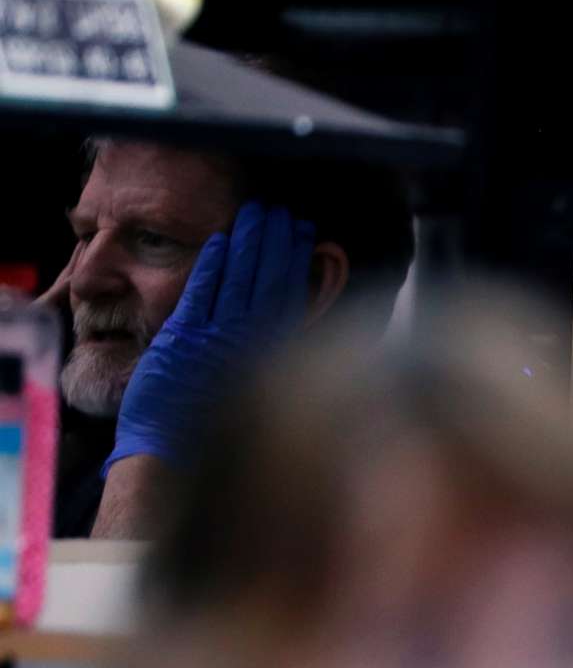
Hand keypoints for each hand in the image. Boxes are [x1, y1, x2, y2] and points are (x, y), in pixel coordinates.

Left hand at [108, 201, 314, 470]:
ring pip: (238, 281)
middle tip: (282, 213)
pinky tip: (219, 240)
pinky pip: (201, 293)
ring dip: (248, 243)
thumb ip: (265, 353)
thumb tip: (286, 322)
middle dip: (275, 244)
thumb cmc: (211, 432)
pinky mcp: (183, 339)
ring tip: (257, 213)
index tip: (305, 235)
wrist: (173, 454)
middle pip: (267, 281)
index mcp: (267, 354)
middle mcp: (247, 344)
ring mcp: (216, 339)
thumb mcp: (249, 389)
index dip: (297, 262)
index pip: (288, 296)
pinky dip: (211, 265)